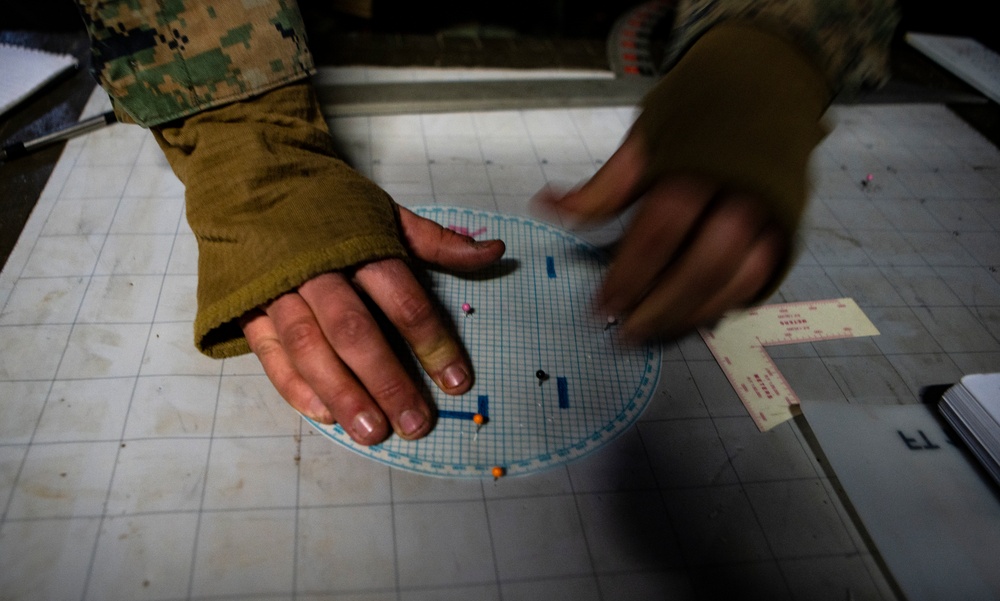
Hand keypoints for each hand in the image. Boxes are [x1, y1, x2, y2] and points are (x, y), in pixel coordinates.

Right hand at [240, 206, 504, 445]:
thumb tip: (495, 252)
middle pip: (354, 330)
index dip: (432, 342)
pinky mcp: (248, 310)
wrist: (250, 186)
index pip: (402, 299)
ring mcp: (277, 292)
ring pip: (309, 348)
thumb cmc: (329, 211)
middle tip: (416, 423)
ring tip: (373, 431)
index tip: (456, 381)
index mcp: (357, 245)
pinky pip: (270, 354)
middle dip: (387, 380)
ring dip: (342, 393)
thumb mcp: (384, 215)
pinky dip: (295, 388)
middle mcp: (317, 271)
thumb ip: (436, 242)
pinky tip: (325, 415)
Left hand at [538, 133, 786, 339]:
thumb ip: (608, 183)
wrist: (770, 80)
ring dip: (690, 314)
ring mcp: (772, 212)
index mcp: (702, 160)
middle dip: (661, 305)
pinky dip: (723, 305)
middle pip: (704, 263)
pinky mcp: (786, 229)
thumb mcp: (649, 135)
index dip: (629, 271)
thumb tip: (549, 207)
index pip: (662, 227)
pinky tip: (690, 317)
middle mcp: (743, 189)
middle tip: (626, 331)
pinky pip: (757, 280)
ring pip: (735, 279)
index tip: (601, 304)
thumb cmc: (700, 112)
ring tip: (653, 332)